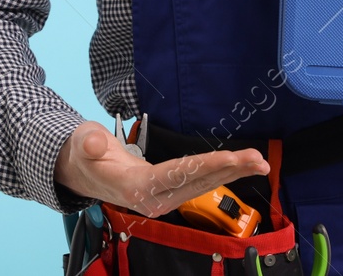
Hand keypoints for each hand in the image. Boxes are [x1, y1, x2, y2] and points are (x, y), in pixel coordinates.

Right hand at [54, 119, 269, 218]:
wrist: (82, 172)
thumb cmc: (84, 154)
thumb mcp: (82, 144)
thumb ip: (89, 145)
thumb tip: (94, 143)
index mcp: (135, 187)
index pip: (178, 174)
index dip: (206, 165)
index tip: (232, 158)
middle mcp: (153, 198)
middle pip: (197, 182)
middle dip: (230, 170)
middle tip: (259, 159)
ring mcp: (163, 198)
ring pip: (203, 184)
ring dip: (233, 173)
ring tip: (260, 161)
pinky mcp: (170, 194)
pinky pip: (200, 182)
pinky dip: (222, 173)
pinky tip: (241, 166)